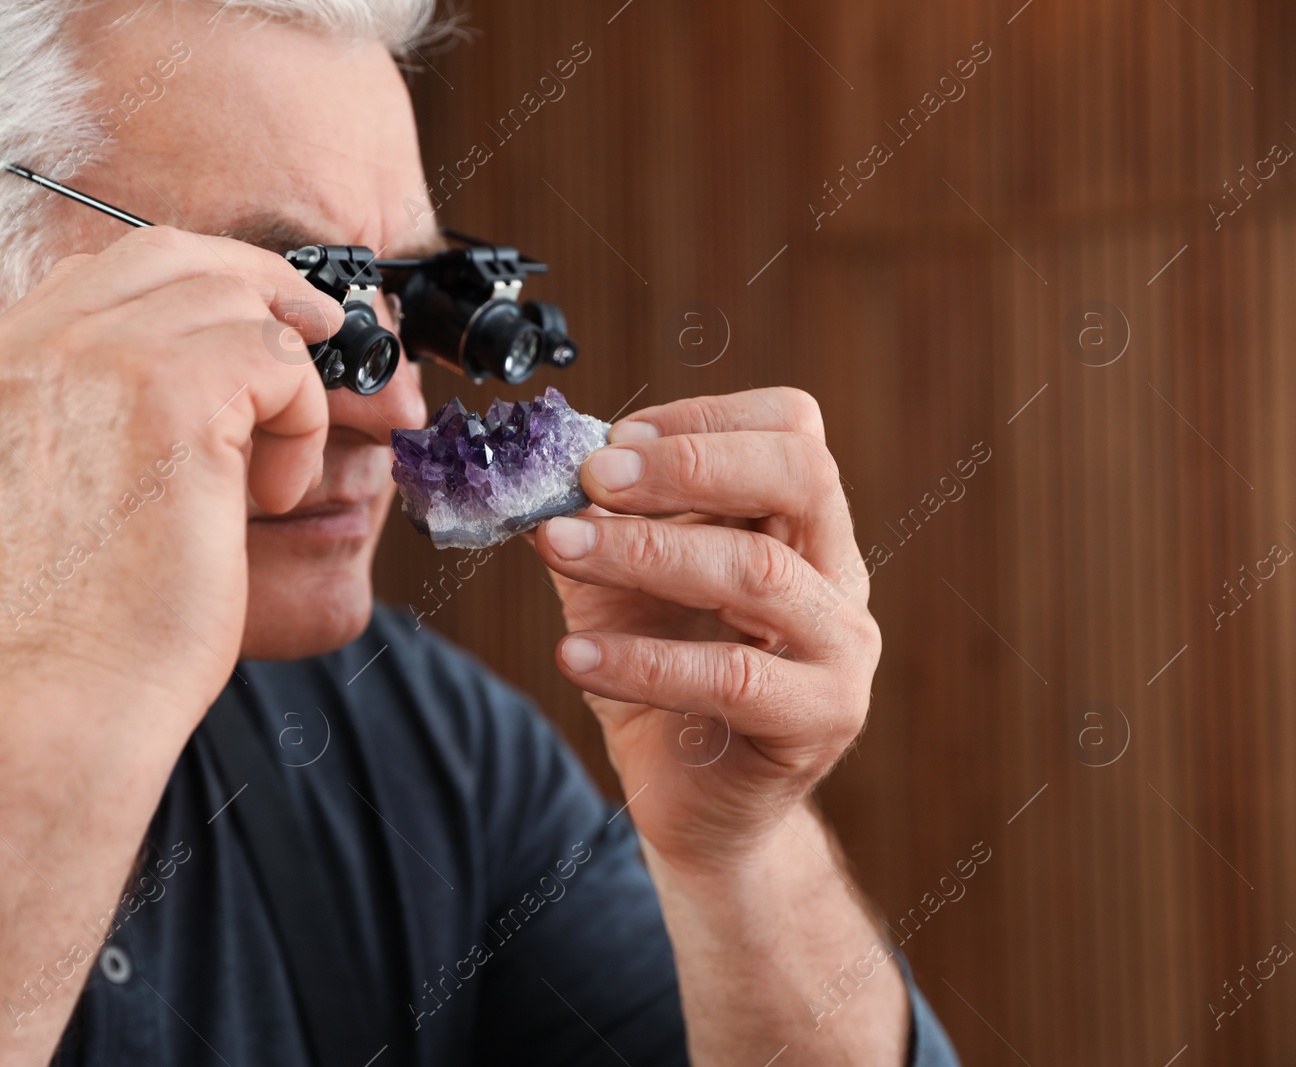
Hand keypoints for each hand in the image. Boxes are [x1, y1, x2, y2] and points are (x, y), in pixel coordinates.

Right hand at [0, 225, 342, 716]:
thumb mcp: (61, 482)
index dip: (195, 287)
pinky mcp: (170, 391)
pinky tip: (268, 492)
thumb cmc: (87, 616)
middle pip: (170, 255)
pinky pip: (280, 360)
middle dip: (256, 289)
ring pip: (236, 303)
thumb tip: (214, 346)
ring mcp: (92, 359)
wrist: (74, 688)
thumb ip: (95, 403)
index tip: (251, 328)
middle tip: (313, 337)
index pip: (103, 272)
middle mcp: (24, 347)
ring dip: (282, 383)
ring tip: (266, 473)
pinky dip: (301, 423)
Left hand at [533, 388, 878, 872]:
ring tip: (558, 548)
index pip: (790, 426)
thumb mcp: (616, 586)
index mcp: (801, 523)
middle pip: (801, 473)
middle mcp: (837, 572)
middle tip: (594, 475)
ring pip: (759, 572)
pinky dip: (645, 661)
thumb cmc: (661, 680)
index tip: (611, 439)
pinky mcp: (818, 721)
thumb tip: (533, 467)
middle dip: (688, 463)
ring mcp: (841, 648)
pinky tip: (575, 658)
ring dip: (645, 552)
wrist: (695, 805)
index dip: (702, 417)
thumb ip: (590, 525)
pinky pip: (734, 676)